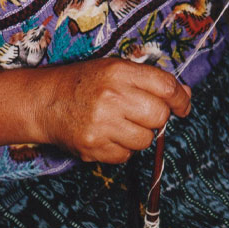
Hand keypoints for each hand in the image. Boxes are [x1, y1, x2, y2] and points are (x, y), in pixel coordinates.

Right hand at [41, 58, 190, 163]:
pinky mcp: (92, 148)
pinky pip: (125, 156)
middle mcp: (110, 98)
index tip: (182, 107)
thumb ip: (148, 81)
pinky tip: (107, 137)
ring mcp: (101, 126)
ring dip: (139, 137)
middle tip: (143, 116)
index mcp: (118, 73)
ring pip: (144, 141)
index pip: (165, 87)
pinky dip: (121, 149)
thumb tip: (183, 95)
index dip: (180, 100)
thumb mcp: (114, 70)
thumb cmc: (83, 85)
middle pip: (158, 117)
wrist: (44, 103)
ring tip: (120, 126)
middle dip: (157, 119)